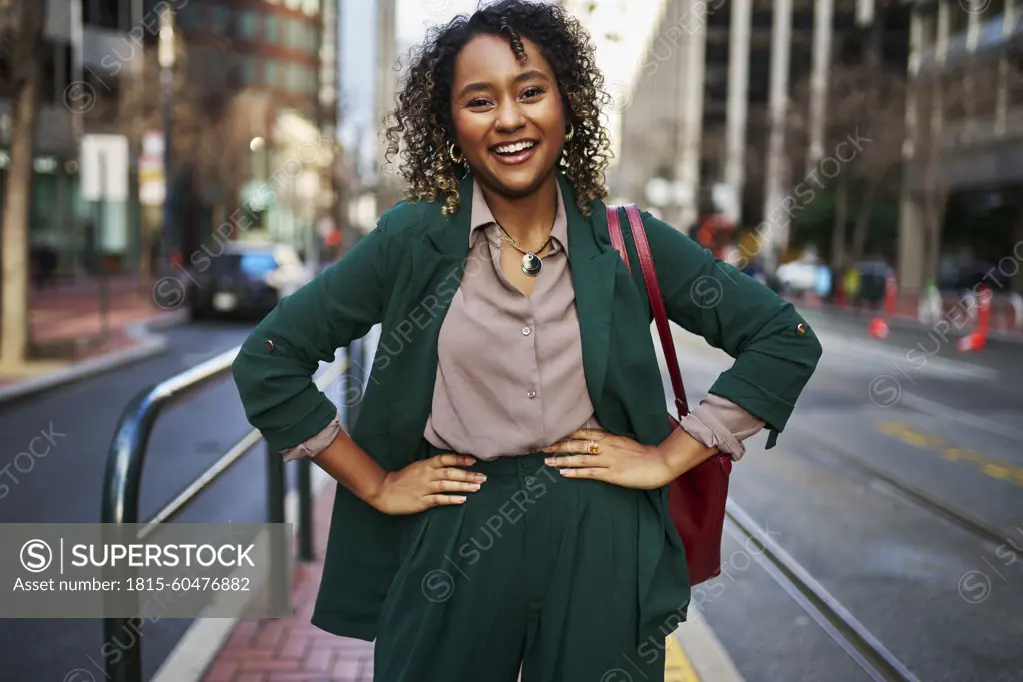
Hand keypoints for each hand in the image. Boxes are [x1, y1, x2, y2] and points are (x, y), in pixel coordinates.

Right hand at [369, 453, 484, 514]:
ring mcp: (424, 488)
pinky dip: (451, 499)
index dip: (460, 459)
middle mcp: (426, 475)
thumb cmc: (402, 479)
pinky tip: (462, 500)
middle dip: (468, 475)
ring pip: (447, 485)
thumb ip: (433, 467)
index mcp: (425, 465)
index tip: (473, 460)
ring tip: (477, 487)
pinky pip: (439, 499)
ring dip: (463, 486)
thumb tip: (452, 466)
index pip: (445, 459)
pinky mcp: (421, 501)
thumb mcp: (417, 467)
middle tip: (483, 477)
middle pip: (450, 473)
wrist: (384, 490)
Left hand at [542, 429, 684, 489]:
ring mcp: (608, 460)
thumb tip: (594, 442)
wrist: (660, 462)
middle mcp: (606, 446)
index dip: (566, 434)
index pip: (583, 433)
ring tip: (547, 461)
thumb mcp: (625, 442)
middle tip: (541, 447)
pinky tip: (563, 472)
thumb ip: (609, 441)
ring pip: (580, 458)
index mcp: (609, 437)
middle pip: (577, 444)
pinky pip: (590, 473)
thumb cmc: (644, 453)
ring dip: (562, 459)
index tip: (551, 434)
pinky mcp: (612, 474)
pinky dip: (575, 472)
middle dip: (558, 445)